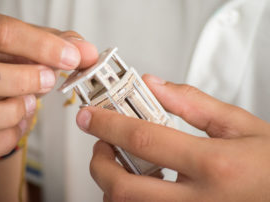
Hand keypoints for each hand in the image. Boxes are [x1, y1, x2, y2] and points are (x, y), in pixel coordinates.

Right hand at [0, 8, 97, 161]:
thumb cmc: (0, 58)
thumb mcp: (24, 41)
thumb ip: (55, 42)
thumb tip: (86, 53)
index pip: (0, 33)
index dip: (42, 47)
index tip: (72, 57)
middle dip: (24, 82)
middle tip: (48, 80)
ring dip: (13, 112)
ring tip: (29, 102)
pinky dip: (8, 137)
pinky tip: (18, 121)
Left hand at [76, 74, 269, 201]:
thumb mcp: (239, 125)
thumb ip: (192, 104)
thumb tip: (154, 86)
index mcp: (214, 165)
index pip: (144, 140)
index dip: (108, 125)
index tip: (89, 117)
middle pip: (124, 188)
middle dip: (100, 164)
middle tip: (101, 145)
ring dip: (112, 185)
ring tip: (120, 164)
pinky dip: (130, 199)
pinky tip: (140, 184)